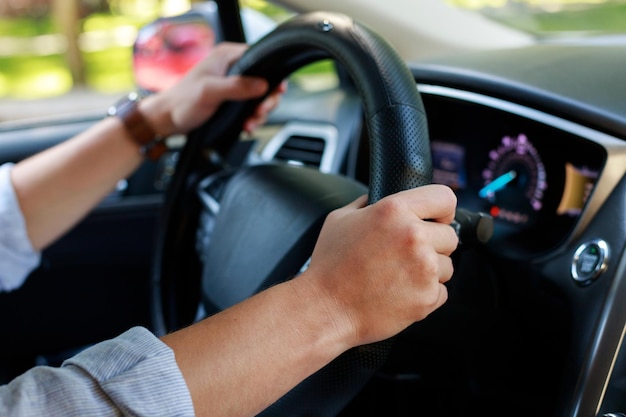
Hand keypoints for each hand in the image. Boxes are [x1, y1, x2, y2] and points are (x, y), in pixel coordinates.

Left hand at [140, 42, 283, 136]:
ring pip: (259, 97)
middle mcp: (232, 68)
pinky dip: (252, 118)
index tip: (276, 91)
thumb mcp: (210, 92)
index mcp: (227, 56)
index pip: (261, 58)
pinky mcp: (231, 100)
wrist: (168, 120)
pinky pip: (250, 108)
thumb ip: (236, 87)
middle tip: (260, 112)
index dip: (272, 75)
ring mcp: (232, 84)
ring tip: (251, 123)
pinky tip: (247, 126)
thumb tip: (262, 84)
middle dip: (266, 101)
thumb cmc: (182, 102)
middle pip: (264, 81)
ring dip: (259, 113)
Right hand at [300, 184, 458, 347]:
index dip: (442, 210)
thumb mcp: (340, 219)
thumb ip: (367, 203)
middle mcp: (413, 236)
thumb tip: (380, 197)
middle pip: (450, 236)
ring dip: (429, 271)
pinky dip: (425, 294)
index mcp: (394, 211)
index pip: (444, 198)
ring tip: (399, 276)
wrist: (325, 308)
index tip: (437, 220)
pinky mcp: (427, 297)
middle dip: (433, 245)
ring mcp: (424, 268)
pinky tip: (400, 293)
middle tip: (406, 256)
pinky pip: (441, 291)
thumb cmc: (330, 266)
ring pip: (447, 266)